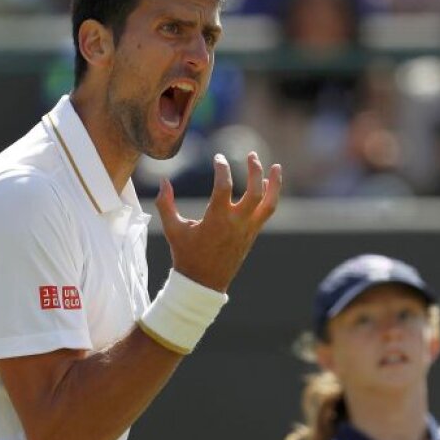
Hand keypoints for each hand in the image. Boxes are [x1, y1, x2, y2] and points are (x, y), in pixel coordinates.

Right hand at [156, 152, 281, 291]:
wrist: (203, 284)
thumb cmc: (186, 255)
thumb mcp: (172, 229)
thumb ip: (166, 204)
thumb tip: (164, 180)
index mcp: (217, 220)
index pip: (224, 186)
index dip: (222, 168)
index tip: (218, 158)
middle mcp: (236, 223)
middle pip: (254, 192)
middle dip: (255, 171)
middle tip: (251, 155)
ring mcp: (247, 230)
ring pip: (268, 203)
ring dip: (274, 183)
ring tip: (276, 166)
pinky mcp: (252, 235)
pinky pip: (266, 212)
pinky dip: (269, 197)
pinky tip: (268, 184)